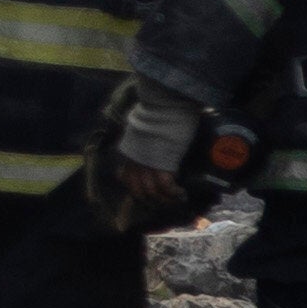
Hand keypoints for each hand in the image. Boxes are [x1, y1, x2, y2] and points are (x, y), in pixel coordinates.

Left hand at [93, 79, 211, 230]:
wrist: (162, 106)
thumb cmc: (157, 113)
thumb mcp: (143, 129)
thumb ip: (144, 139)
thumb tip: (155, 142)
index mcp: (128, 152)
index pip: (125, 178)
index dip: (136, 188)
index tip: (148, 193)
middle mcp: (134, 161)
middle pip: (137, 189)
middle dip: (152, 199)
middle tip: (166, 201)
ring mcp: (146, 164)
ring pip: (151, 191)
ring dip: (164, 199)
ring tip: (176, 200)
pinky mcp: (162, 164)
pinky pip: (165, 186)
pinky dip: (173, 193)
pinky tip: (181, 194)